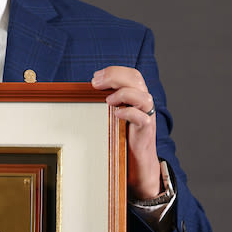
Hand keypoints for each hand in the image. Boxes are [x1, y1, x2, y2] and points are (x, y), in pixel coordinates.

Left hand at [91, 66, 161, 198]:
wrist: (137, 160)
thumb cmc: (122, 136)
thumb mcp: (113, 115)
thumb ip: (106, 103)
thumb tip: (85, 93)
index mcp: (136, 96)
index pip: (131, 74)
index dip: (114, 71)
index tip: (95, 77)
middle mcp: (143, 103)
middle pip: (136, 79)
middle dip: (114, 76)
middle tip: (95, 83)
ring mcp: (147, 116)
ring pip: (143, 96)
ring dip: (123, 93)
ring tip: (107, 100)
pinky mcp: (146, 130)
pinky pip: (143, 117)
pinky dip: (129, 112)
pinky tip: (116, 114)